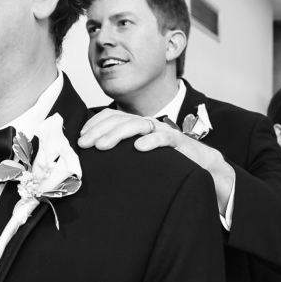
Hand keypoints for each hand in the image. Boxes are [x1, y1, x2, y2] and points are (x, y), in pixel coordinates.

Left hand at [78, 109, 233, 213]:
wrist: (200, 165)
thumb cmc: (166, 160)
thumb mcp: (138, 156)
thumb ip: (121, 154)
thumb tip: (94, 160)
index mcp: (136, 125)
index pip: (111, 116)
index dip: (94, 124)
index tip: (79, 137)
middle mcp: (146, 124)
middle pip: (119, 119)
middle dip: (98, 130)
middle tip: (84, 144)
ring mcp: (162, 131)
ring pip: (137, 125)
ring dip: (117, 134)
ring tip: (102, 146)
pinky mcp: (178, 142)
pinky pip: (164, 137)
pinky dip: (151, 141)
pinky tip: (139, 148)